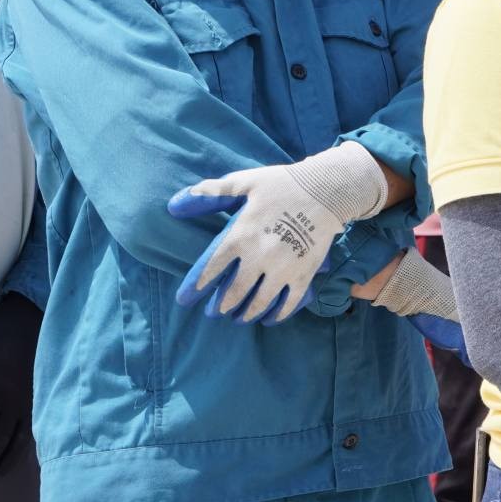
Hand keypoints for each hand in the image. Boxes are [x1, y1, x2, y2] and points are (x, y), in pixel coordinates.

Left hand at [167, 141, 389, 323]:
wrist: (326, 190)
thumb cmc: (280, 184)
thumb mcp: (242, 182)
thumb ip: (210, 194)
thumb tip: (174, 205)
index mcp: (240, 236)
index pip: (210, 270)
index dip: (195, 287)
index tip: (185, 299)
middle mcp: (258, 257)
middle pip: (232, 293)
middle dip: (220, 306)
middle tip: (213, 311)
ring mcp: (282, 270)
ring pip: (258, 303)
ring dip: (245, 313)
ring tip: (237, 317)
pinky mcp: (303, 275)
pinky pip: (288, 304)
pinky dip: (276, 315)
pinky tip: (268, 318)